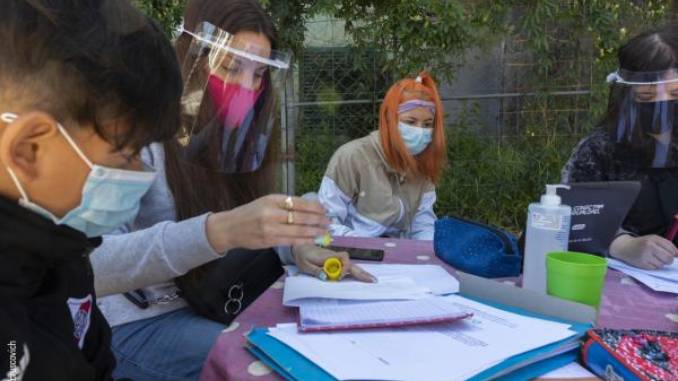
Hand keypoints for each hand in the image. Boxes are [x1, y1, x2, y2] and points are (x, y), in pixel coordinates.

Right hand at [206, 195, 329, 251]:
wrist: (229, 228)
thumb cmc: (250, 213)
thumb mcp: (266, 202)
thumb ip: (285, 204)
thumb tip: (310, 208)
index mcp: (272, 199)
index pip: (298, 202)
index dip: (314, 207)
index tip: (324, 209)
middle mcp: (271, 213)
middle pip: (300, 217)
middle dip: (318, 220)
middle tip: (329, 222)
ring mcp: (270, 228)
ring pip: (298, 231)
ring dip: (314, 232)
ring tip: (325, 232)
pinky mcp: (269, 241)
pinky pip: (291, 241)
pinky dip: (304, 240)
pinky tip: (313, 239)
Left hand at [292, 245, 375, 282]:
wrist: (300, 247)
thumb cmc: (303, 256)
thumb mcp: (305, 265)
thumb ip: (315, 270)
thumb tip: (326, 276)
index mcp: (328, 256)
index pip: (343, 259)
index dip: (344, 268)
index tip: (339, 277)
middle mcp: (335, 257)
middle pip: (351, 263)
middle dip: (361, 272)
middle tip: (372, 280)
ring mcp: (336, 260)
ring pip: (351, 265)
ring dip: (361, 272)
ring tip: (371, 280)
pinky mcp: (336, 263)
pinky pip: (348, 267)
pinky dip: (355, 272)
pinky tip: (361, 277)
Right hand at [609, 234, 676, 269]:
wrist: (625, 247)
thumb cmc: (642, 243)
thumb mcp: (653, 240)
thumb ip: (666, 245)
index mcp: (654, 238)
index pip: (671, 249)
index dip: (675, 254)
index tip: (674, 255)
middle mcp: (649, 246)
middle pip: (668, 258)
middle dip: (669, 260)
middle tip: (664, 259)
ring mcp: (645, 255)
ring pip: (662, 264)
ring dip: (660, 263)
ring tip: (653, 259)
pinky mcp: (641, 263)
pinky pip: (654, 268)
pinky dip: (654, 266)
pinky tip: (648, 262)